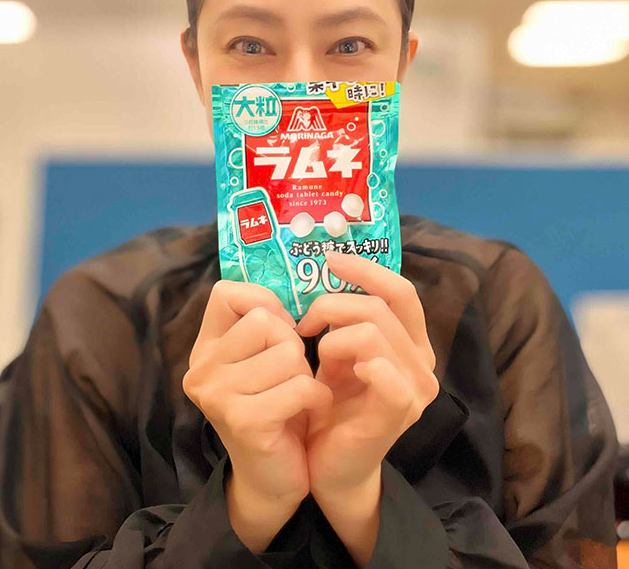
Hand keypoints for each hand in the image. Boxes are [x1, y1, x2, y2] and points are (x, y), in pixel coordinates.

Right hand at [182, 280, 332, 505]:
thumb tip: (287, 297)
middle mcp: (201, 369)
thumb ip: (264, 324)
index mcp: (205, 348)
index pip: (226, 292)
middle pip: (263, 320)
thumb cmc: (275, 407)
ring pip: (287, 353)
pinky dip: (317, 396)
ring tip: (297, 394)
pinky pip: (300, 386)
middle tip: (289, 373)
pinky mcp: (244, 421)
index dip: (263, 301)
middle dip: (291, 344)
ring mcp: (218, 396)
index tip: (278, 329)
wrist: (273, 478)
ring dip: (305, 373)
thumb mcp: (263, 359)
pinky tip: (310, 409)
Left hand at [295, 250, 438, 497]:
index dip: (366, 270)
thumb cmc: (332, 406)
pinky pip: (382, 370)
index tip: (330, 260)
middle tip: (305, 324)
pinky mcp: (399, 411)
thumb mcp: (338, 355)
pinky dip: (353, 360)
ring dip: (332, 339)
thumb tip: (327, 274)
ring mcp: (415, 388)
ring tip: (316, 360)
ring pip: (373, 332)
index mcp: (411, 343)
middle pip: (381, 306)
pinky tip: (332, 373)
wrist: (330, 467)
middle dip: (334, 306)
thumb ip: (344, 321)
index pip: (400, 291)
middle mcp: (422, 362)